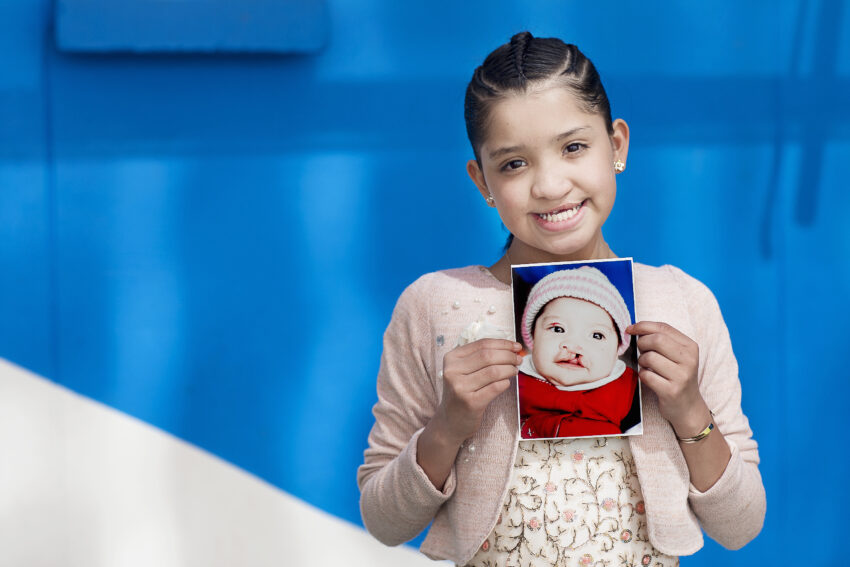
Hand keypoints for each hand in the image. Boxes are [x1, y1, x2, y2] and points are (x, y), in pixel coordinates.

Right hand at [435, 338, 522, 444]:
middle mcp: (452, 371)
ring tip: (514, 371)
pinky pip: (495, 387)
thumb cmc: (463, 392)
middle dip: (508, 356)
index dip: (502, 344)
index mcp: (451, 358)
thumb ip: (482, 357)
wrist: (450, 421)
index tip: (516, 346)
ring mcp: (460, 387)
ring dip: (509, 369)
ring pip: (493, 371)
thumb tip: (512, 347)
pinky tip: (506, 383)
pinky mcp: (470, 402)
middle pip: (488, 356)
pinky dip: (505, 383)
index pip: (482, 344)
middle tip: (519, 359)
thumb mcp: (464, 371)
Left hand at [626, 321, 709, 436]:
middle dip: (642, 343)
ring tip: (648, 367)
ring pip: (649, 357)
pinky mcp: (671, 391)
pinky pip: (646, 376)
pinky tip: (650, 379)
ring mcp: (681, 376)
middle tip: (641, 352)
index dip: (642, 326)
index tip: (630, 329)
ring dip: (642, 361)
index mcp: (690, 347)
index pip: (663, 327)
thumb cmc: (676, 377)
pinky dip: (643, 375)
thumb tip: (634, 328)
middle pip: (656, 340)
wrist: (688, 407)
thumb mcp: (676, 356)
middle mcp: (689, 360)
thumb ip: (660, 339)